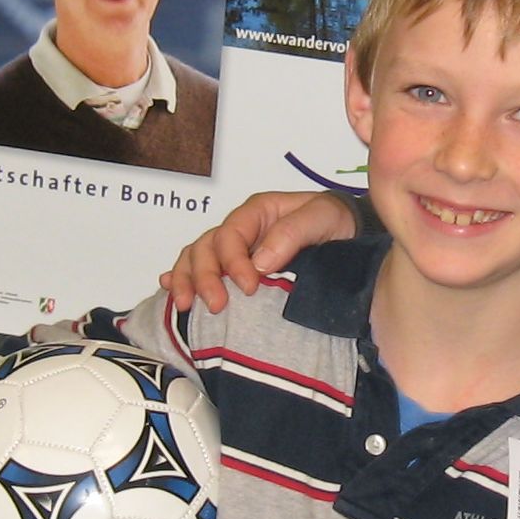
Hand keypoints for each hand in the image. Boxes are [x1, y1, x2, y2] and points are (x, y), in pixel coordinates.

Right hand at [159, 190, 356, 314]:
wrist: (350, 233)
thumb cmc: (335, 220)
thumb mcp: (321, 217)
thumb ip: (292, 233)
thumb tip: (259, 262)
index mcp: (257, 212)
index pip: (231, 235)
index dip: (233, 262)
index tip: (249, 287)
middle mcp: (240, 229)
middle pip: (205, 248)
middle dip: (204, 277)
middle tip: (216, 306)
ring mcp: (233, 249)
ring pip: (195, 258)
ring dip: (185, 281)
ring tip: (183, 306)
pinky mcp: (233, 269)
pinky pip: (197, 270)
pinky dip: (180, 279)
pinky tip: (169, 293)